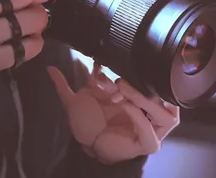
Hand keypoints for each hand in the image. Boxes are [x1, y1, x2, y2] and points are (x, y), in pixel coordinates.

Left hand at [47, 63, 179, 163]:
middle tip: (119, 81)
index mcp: (131, 95)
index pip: (148, 80)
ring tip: (123, 91)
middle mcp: (143, 109)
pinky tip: (125, 107)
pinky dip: (140, 117)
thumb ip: (63, 85)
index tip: (110, 70)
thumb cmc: (85, 124)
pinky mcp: (145, 143)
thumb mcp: (74, 101)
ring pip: (166, 113)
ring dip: (144, 98)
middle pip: (160, 94)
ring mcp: (147, 125)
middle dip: (140, 85)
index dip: (134, 73)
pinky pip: (151, 131)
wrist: (85, 148)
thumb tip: (49, 68)